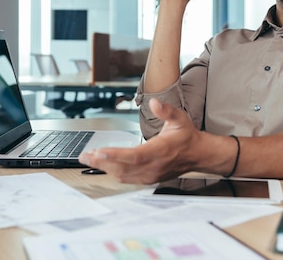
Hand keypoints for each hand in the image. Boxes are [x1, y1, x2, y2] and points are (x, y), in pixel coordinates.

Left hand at [78, 99, 201, 183]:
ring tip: (89, 159)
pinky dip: (113, 172)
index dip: (115, 155)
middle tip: (85, 156)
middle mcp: (154, 166)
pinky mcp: (148, 179)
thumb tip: (154, 103)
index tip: (99, 152)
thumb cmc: (186, 136)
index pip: (134, 156)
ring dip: (104, 168)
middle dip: (102, 162)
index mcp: (160, 150)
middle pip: (123, 168)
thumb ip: (166, 111)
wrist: (197, 155)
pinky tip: (103, 166)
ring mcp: (150, 175)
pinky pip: (127, 179)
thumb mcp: (179, 118)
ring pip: (123, 175)